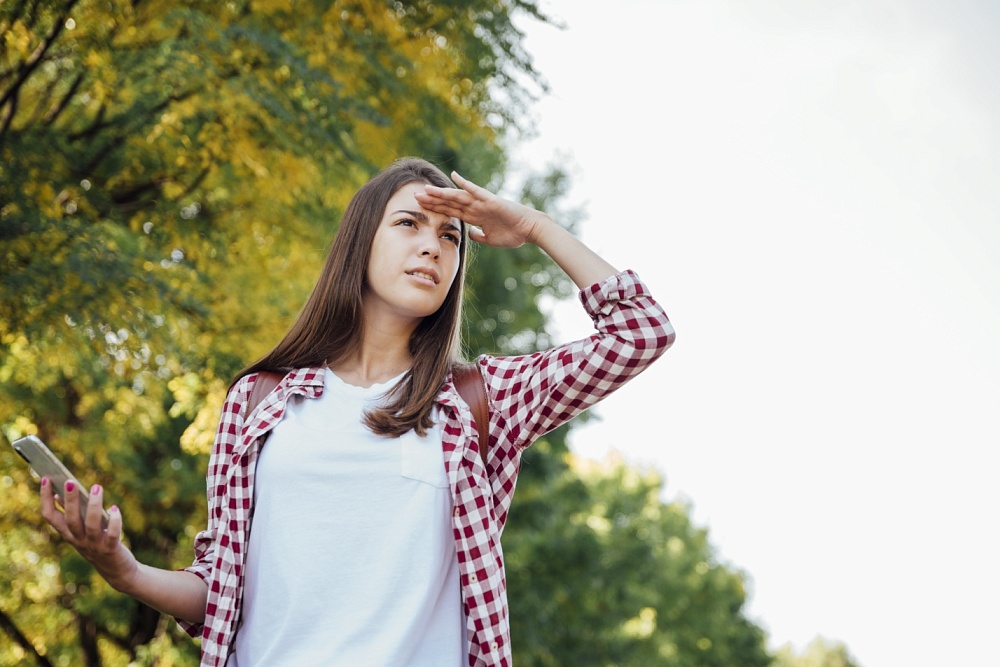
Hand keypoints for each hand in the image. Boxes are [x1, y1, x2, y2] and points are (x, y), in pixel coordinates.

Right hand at [40, 477, 137, 592]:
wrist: (117, 571)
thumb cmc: (99, 544)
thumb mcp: (82, 531)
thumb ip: (71, 515)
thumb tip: (59, 493)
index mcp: (68, 534)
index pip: (50, 516)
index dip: (46, 498)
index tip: (46, 478)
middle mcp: (78, 540)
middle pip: (70, 520)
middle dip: (69, 500)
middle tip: (70, 481)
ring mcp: (94, 546)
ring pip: (91, 525)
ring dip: (94, 506)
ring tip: (97, 487)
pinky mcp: (111, 550)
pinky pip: (112, 535)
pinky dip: (114, 521)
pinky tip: (115, 508)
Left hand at [415, 171, 553, 248]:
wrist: (529, 230)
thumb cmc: (513, 234)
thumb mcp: (490, 239)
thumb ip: (478, 235)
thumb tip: (469, 234)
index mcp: (474, 216)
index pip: (450, 210)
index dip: (435, 208)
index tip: (420, 206)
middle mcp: (475, 206)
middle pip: (449, 202)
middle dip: (432, 199)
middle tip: (414, 195)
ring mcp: (482, 202)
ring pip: (457, 196)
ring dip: (442, 193)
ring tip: (426, 190)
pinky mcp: (491, 200)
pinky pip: (476, 190)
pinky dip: (465, 183)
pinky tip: (455, 176)